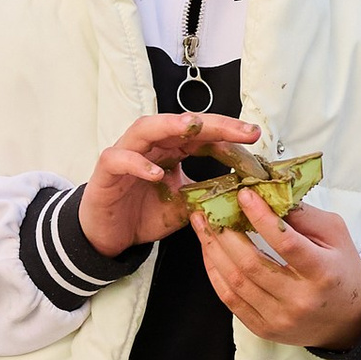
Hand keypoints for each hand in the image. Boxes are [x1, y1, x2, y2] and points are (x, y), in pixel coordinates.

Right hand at [77, 111, 260, 255]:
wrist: (109, 235)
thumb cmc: (144, 214)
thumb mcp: (184, 205)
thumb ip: (207, 193)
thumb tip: (243, 193)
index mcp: (170, 150)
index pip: (201, 134)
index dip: (227, 133)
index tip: (254, 136)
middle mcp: (150, 145)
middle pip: (179, 124)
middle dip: (211, 124)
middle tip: (240, 130)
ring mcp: (126, 154)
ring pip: (146, 129)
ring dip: (169, 126)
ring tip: (193, 128)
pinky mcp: (106, 170)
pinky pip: (120, 159)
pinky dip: (137, 163)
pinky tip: (155, 172)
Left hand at [193, 192, 360, 352]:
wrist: (349, 320)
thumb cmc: (340, 269)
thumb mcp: (335, 235)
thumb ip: (303, 215)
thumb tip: (267, 193)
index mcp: (323, 273)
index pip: (286, 243)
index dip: (261, 217)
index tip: (243, 194)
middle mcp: (300, 300)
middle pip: (251, 264)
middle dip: (224, 233)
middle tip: (210, 208)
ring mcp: (280, 319)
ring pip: (235, 282)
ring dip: (213, 250)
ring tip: (202, 225)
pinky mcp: (264, 329)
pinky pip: (230, 301)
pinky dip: (215, 273)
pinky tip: (209, 251)